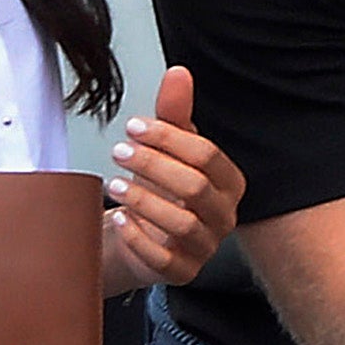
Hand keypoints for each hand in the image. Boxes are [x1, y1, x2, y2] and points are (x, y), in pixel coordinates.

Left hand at [101, 67, 245, 292]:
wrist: (140, 235)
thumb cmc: (161, 188)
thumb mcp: (168, 148)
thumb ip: (175, 113)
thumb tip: (179, 73)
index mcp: (229, 181)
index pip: (206, 155)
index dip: (169, 139)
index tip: (134, 127)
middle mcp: (224, 215)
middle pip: (194, 187)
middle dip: (153, 166)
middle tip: (119, 152)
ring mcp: (206, 246)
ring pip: (181, 223)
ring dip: (144, 200)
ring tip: (115, 184)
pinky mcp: (183, 271)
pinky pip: (164, 259)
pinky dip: (139, 238)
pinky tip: (120, 218)